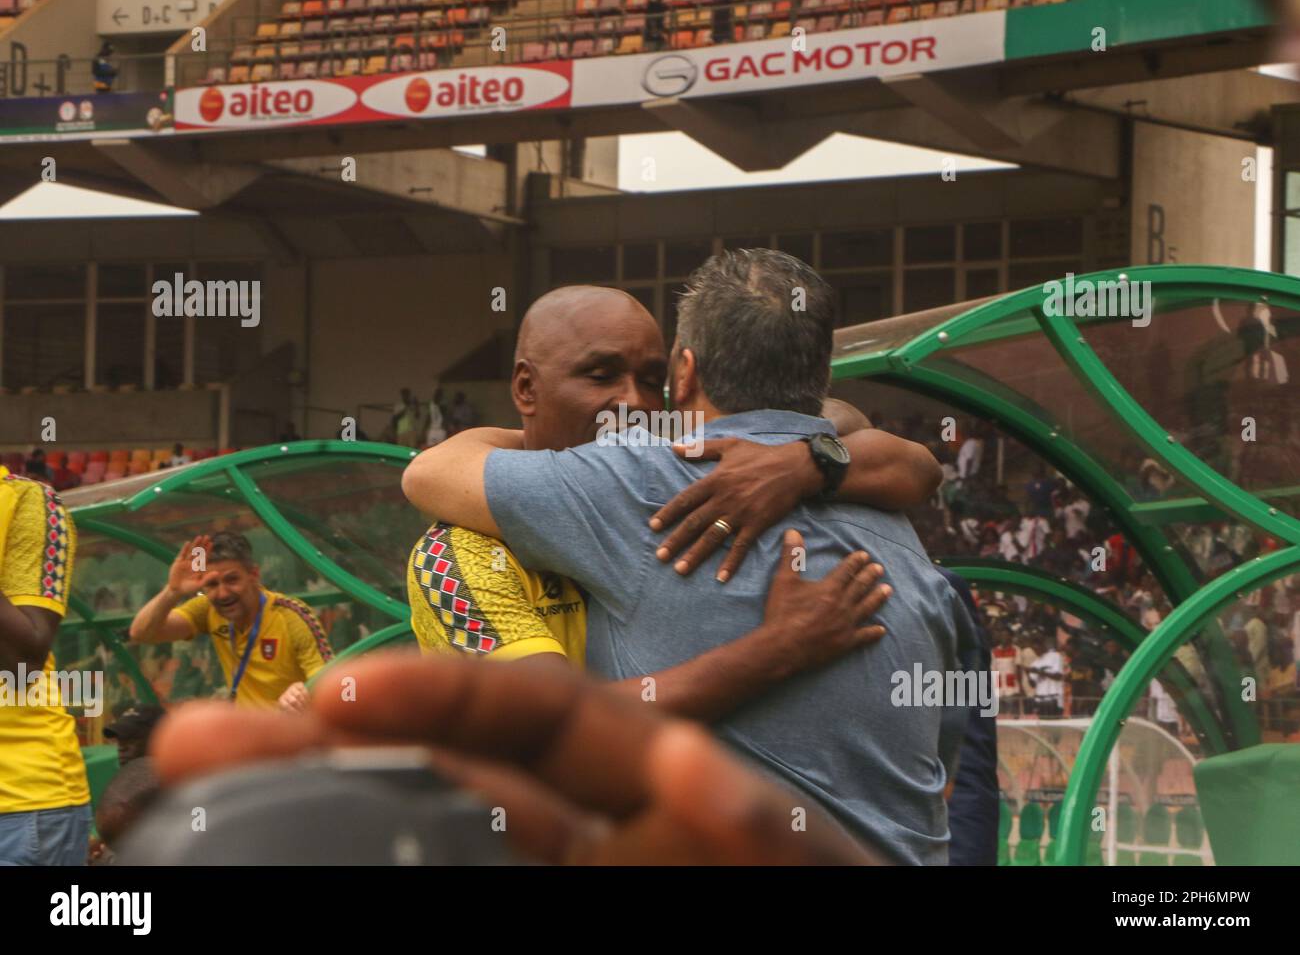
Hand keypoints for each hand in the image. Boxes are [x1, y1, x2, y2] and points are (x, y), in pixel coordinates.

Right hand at [151, 653, 876, 864]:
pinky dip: (389, 854)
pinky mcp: (545, 911)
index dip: (435, 695)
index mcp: (655, 788)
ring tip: (201, 797)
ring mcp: (568, 873)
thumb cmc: (807, 891)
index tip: (336, 694)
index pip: (531, 718)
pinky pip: (462, 871)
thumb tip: (692, 767)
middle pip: (446, 783)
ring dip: (325, 813)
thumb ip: (748, 828)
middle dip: (330, 748)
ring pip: (431, 844)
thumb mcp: (792, 864)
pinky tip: (288, 820)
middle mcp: (592, 837)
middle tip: (196, 739)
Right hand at [167, 534, 212, 598]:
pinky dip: (184, 549)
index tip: (212, 543)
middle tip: (207, 536)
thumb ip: (208, 578)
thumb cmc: (189, 588)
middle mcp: (193, 563)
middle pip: (199, 552)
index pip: (205, 557)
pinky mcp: (178, 562)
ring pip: (191, 551)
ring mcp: (186, 562)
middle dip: (203, 544)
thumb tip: (217, 573)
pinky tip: (188, 543)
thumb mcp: (199, 584)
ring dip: (195, 544)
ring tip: (199, 537)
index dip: (208, 550)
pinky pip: (182, 554)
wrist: (176, 590)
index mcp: (199, 567)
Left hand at [649, 439, 820, 582]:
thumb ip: (700, 449)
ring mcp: (740, 513)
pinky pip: (741, 547)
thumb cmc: (761, 454)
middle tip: (660, 556)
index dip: (668, 513)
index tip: (653, 527)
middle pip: (694, 523)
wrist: (794, 467)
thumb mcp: (730, 445)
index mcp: (715, 480)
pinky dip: (731, 563)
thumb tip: (674, 447)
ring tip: (680, 569)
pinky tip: (721, 577)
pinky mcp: (757, 524)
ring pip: (713, 538)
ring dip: (695, 555)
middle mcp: (724, 498)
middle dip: (676, 540)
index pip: (685, 500)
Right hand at [760, 530, 889, 673]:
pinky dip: (873, 632)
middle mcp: (842, 605)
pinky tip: (881, 629)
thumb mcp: (783, 581)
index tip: (864, 555)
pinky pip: (864, 636)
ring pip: (867, 607)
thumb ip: (791, 556)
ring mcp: (846, 625)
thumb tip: (793, 531)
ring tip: (888, 589)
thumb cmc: (782, 613)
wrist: (782, 648)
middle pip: (861, 586)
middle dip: (870, 575)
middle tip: (879, 568)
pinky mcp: (845, 643)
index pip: (847, 570)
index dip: (856, 561)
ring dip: (878, 597)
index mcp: (829, 588)